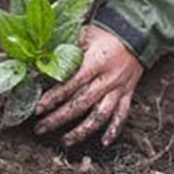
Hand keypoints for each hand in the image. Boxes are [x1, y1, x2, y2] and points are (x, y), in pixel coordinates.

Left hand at [34, 26, 142, 146]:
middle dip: (59, 119)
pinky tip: (104, 142)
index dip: (53, 98)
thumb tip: (40, 62)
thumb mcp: (83, 35)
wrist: (134, 31)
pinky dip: (114, 130)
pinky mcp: (128, 93)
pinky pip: (122, 115)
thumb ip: (66, 50)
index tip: (38, 109)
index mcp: (95, 62)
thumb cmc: (104, 32)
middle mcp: (108, 78)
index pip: (71, 84)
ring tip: (65, 141)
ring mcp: (119, 88)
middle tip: (41, 128)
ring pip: (100, 115)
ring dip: (82, 131)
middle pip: (81, 104)